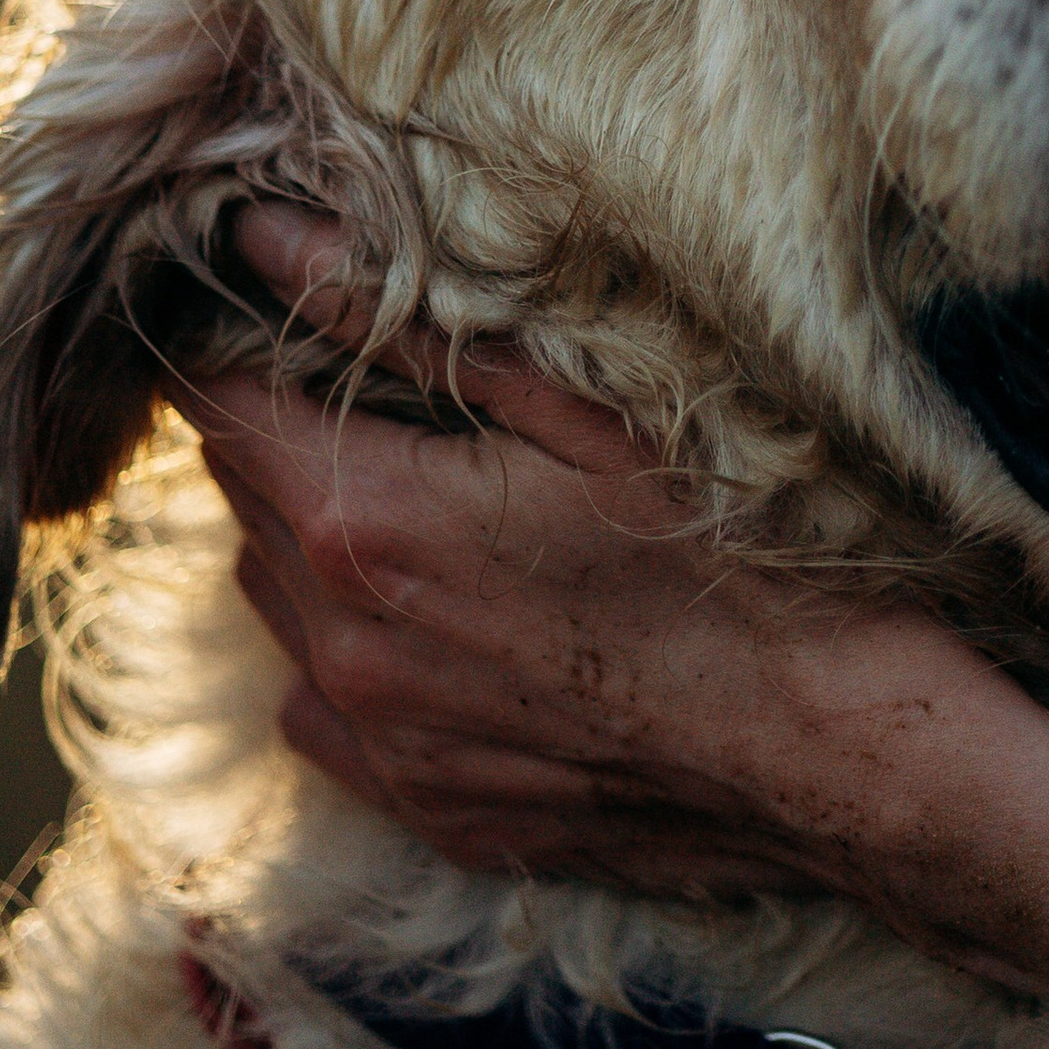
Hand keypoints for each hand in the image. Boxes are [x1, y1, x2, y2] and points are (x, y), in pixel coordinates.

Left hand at [176, 204, 1023, 906]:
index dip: (250, 346)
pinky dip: (361, 650)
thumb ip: (403, 324)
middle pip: (241, 498)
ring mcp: (379, 741)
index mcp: (369, 522)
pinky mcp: (422, 807)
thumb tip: (269, 242)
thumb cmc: (736, 556)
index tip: (306, 319)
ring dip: (322, 543)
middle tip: (405, 404)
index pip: (216, 404)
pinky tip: (459, 624)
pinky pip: (326, 708)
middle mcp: (343, 642)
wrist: (832, 754)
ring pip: (276, 602)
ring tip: (443, 513)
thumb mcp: (586, 410)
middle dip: (296, 436)